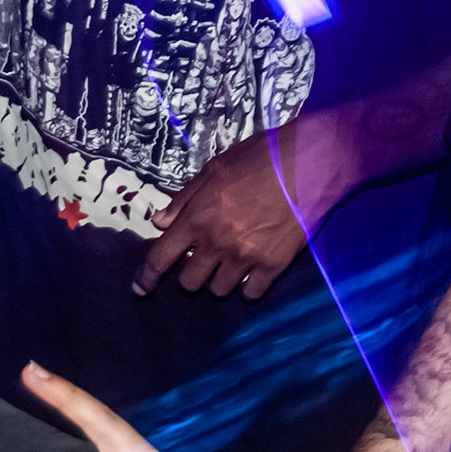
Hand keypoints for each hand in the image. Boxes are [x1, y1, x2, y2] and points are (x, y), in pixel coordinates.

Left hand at [134, 130, 304, 298]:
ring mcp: (246, 257)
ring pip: (218, 290)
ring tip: (229, 262)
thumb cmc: (260, 158)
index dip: (147, 277)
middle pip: (189, 282)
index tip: (140, 289)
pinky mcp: (274, 265)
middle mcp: (217, 242)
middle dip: (190, 273)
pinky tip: (252, 272)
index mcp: (197, 217)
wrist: (309, 162)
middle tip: (202, 259)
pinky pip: (251, 293)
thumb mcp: (214, 168)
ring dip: (218, 280)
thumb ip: (184, 198)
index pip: (161, 257)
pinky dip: (248, 287)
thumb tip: (160, 222)